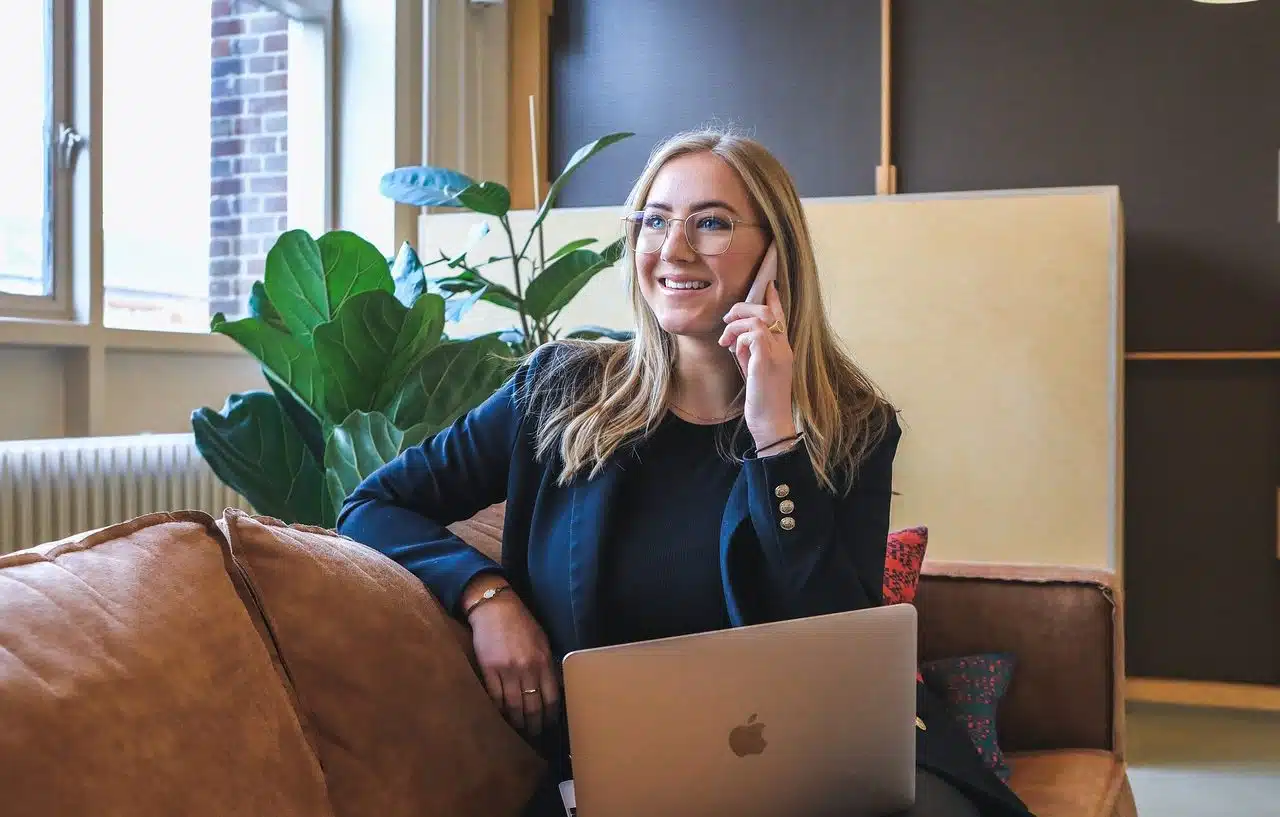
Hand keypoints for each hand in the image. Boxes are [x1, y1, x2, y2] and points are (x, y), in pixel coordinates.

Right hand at [463, 578, 560, 737]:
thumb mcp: (542, 641)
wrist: (495, 608)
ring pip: (514, 706)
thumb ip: (548, 664)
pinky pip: (496, 697)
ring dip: (517, 722)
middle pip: (533, 707)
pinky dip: (500, 710)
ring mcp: (507, 670)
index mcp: (543, 661)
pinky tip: (502, 716)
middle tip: (535, 735)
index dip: (551, 715)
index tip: (550, 724)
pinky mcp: (489, 670)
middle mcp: (527, 668)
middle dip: (534, 725)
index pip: (551, 697)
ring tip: (519, 730)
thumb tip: (554, 688)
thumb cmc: (521, 623)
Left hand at [719, 280, 796, 449]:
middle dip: (743, 309)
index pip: (781, 316)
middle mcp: (784, 348)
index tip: (768, 284)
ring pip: (758, 319)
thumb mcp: (755, 371)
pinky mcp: (767, 362)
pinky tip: (734, 351)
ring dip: (736, 325)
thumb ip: (751, 353)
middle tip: (726, 320)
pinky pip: (754, 335)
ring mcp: (777, 354)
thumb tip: (737, 340)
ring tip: (725, 340)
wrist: (771, 423)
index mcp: (783, 349)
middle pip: (767, 312)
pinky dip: (740, 339)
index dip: (773, 299)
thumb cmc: (762, 400)